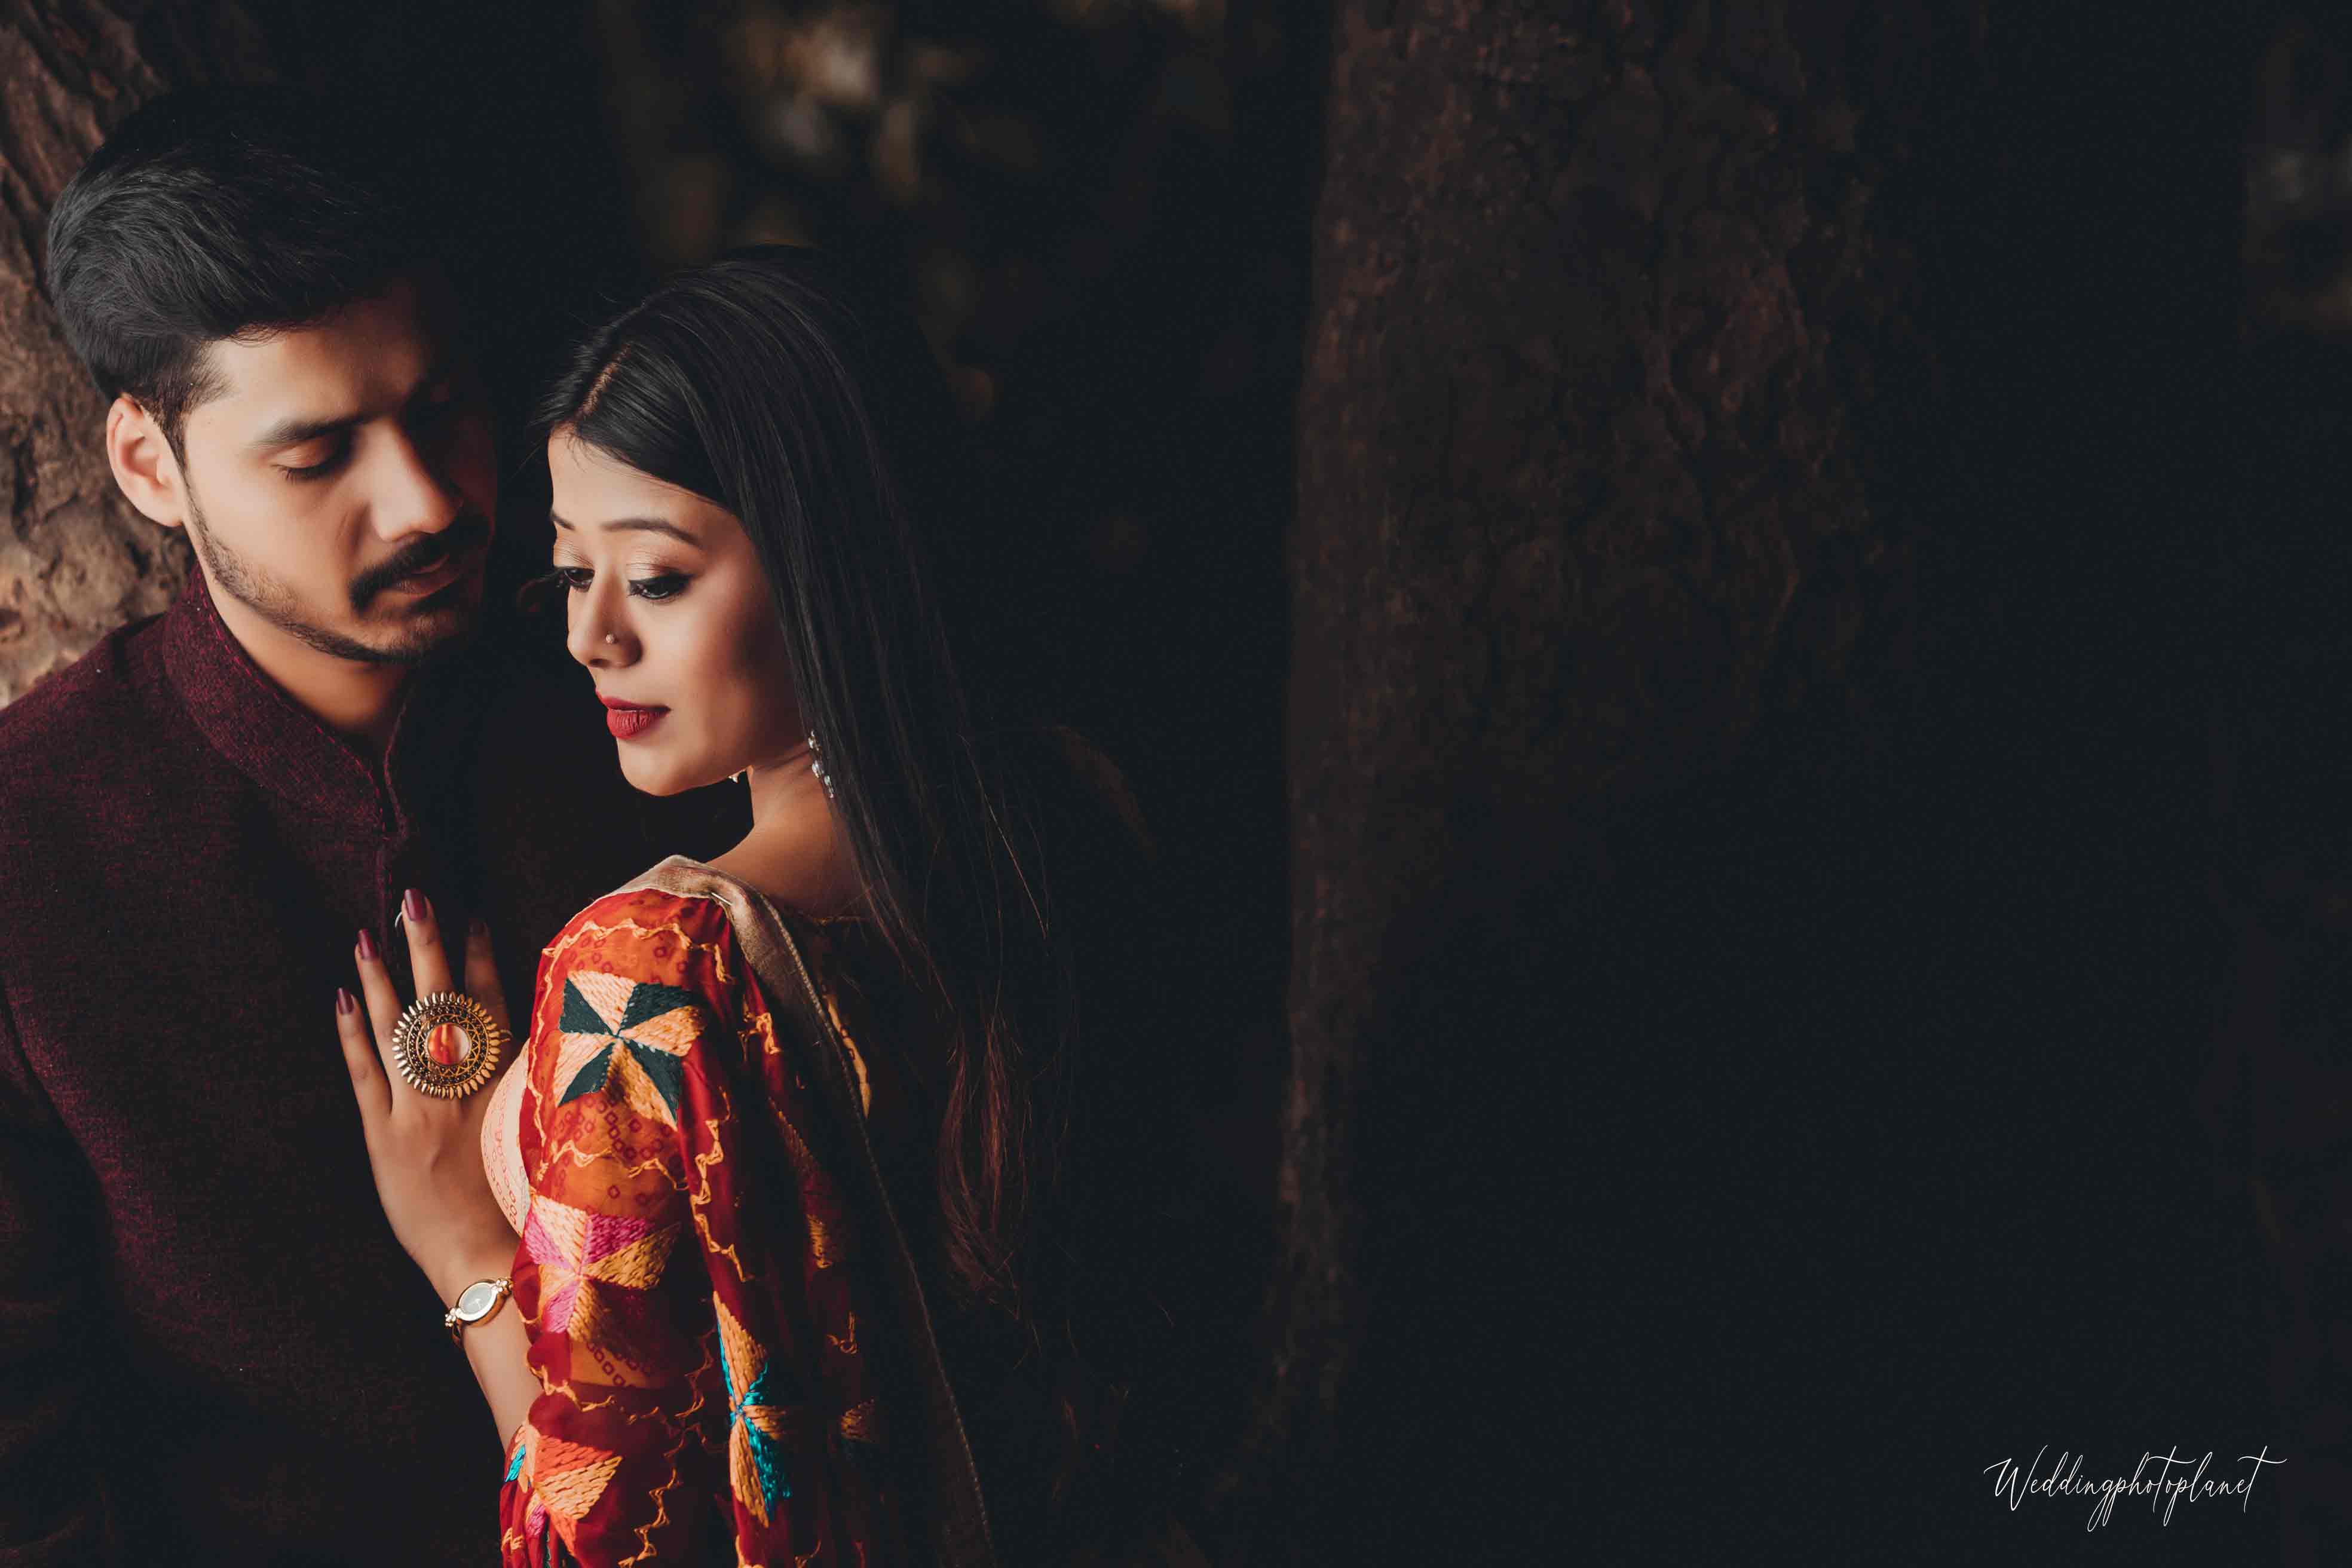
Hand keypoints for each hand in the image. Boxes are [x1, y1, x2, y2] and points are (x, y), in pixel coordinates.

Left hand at [335, 891, 520, 1300]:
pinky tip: (343, 998)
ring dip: (383, 978)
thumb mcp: (540, 1135)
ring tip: (368, 935)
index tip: (474, 916)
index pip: (494, 1006)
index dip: (482, 959)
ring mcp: (420, 1110)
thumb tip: (537, 1043)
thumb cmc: (523, 1203)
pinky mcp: (385, 1137)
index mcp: (506, 1085)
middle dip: (428, 946)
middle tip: (415, 899)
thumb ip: (534, 1087)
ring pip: (399, 1029)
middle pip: (444, 1003)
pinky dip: (354, 1034)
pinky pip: (367, 1074)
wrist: (485, 1259)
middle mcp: (463, 1088)